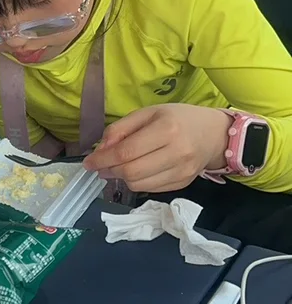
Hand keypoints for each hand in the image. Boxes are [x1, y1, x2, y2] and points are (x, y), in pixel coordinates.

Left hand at [85, 103, 229, 192]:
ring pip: (139, 185)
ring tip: (118, 168)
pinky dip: (137, 182)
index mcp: (167, 129)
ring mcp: (182, 171)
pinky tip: (137, 171)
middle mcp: (177, 152)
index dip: (103, 159)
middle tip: (101, 166)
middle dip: (110, 171)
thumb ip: (122, 128)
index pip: (126, 151)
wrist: (215, 134)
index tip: (89, 162)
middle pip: (131, 171)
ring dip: (122, 178)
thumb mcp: (149, 113)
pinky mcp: (184, 184)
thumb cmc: (179, 118)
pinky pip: (151, 190)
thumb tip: (100, 150)